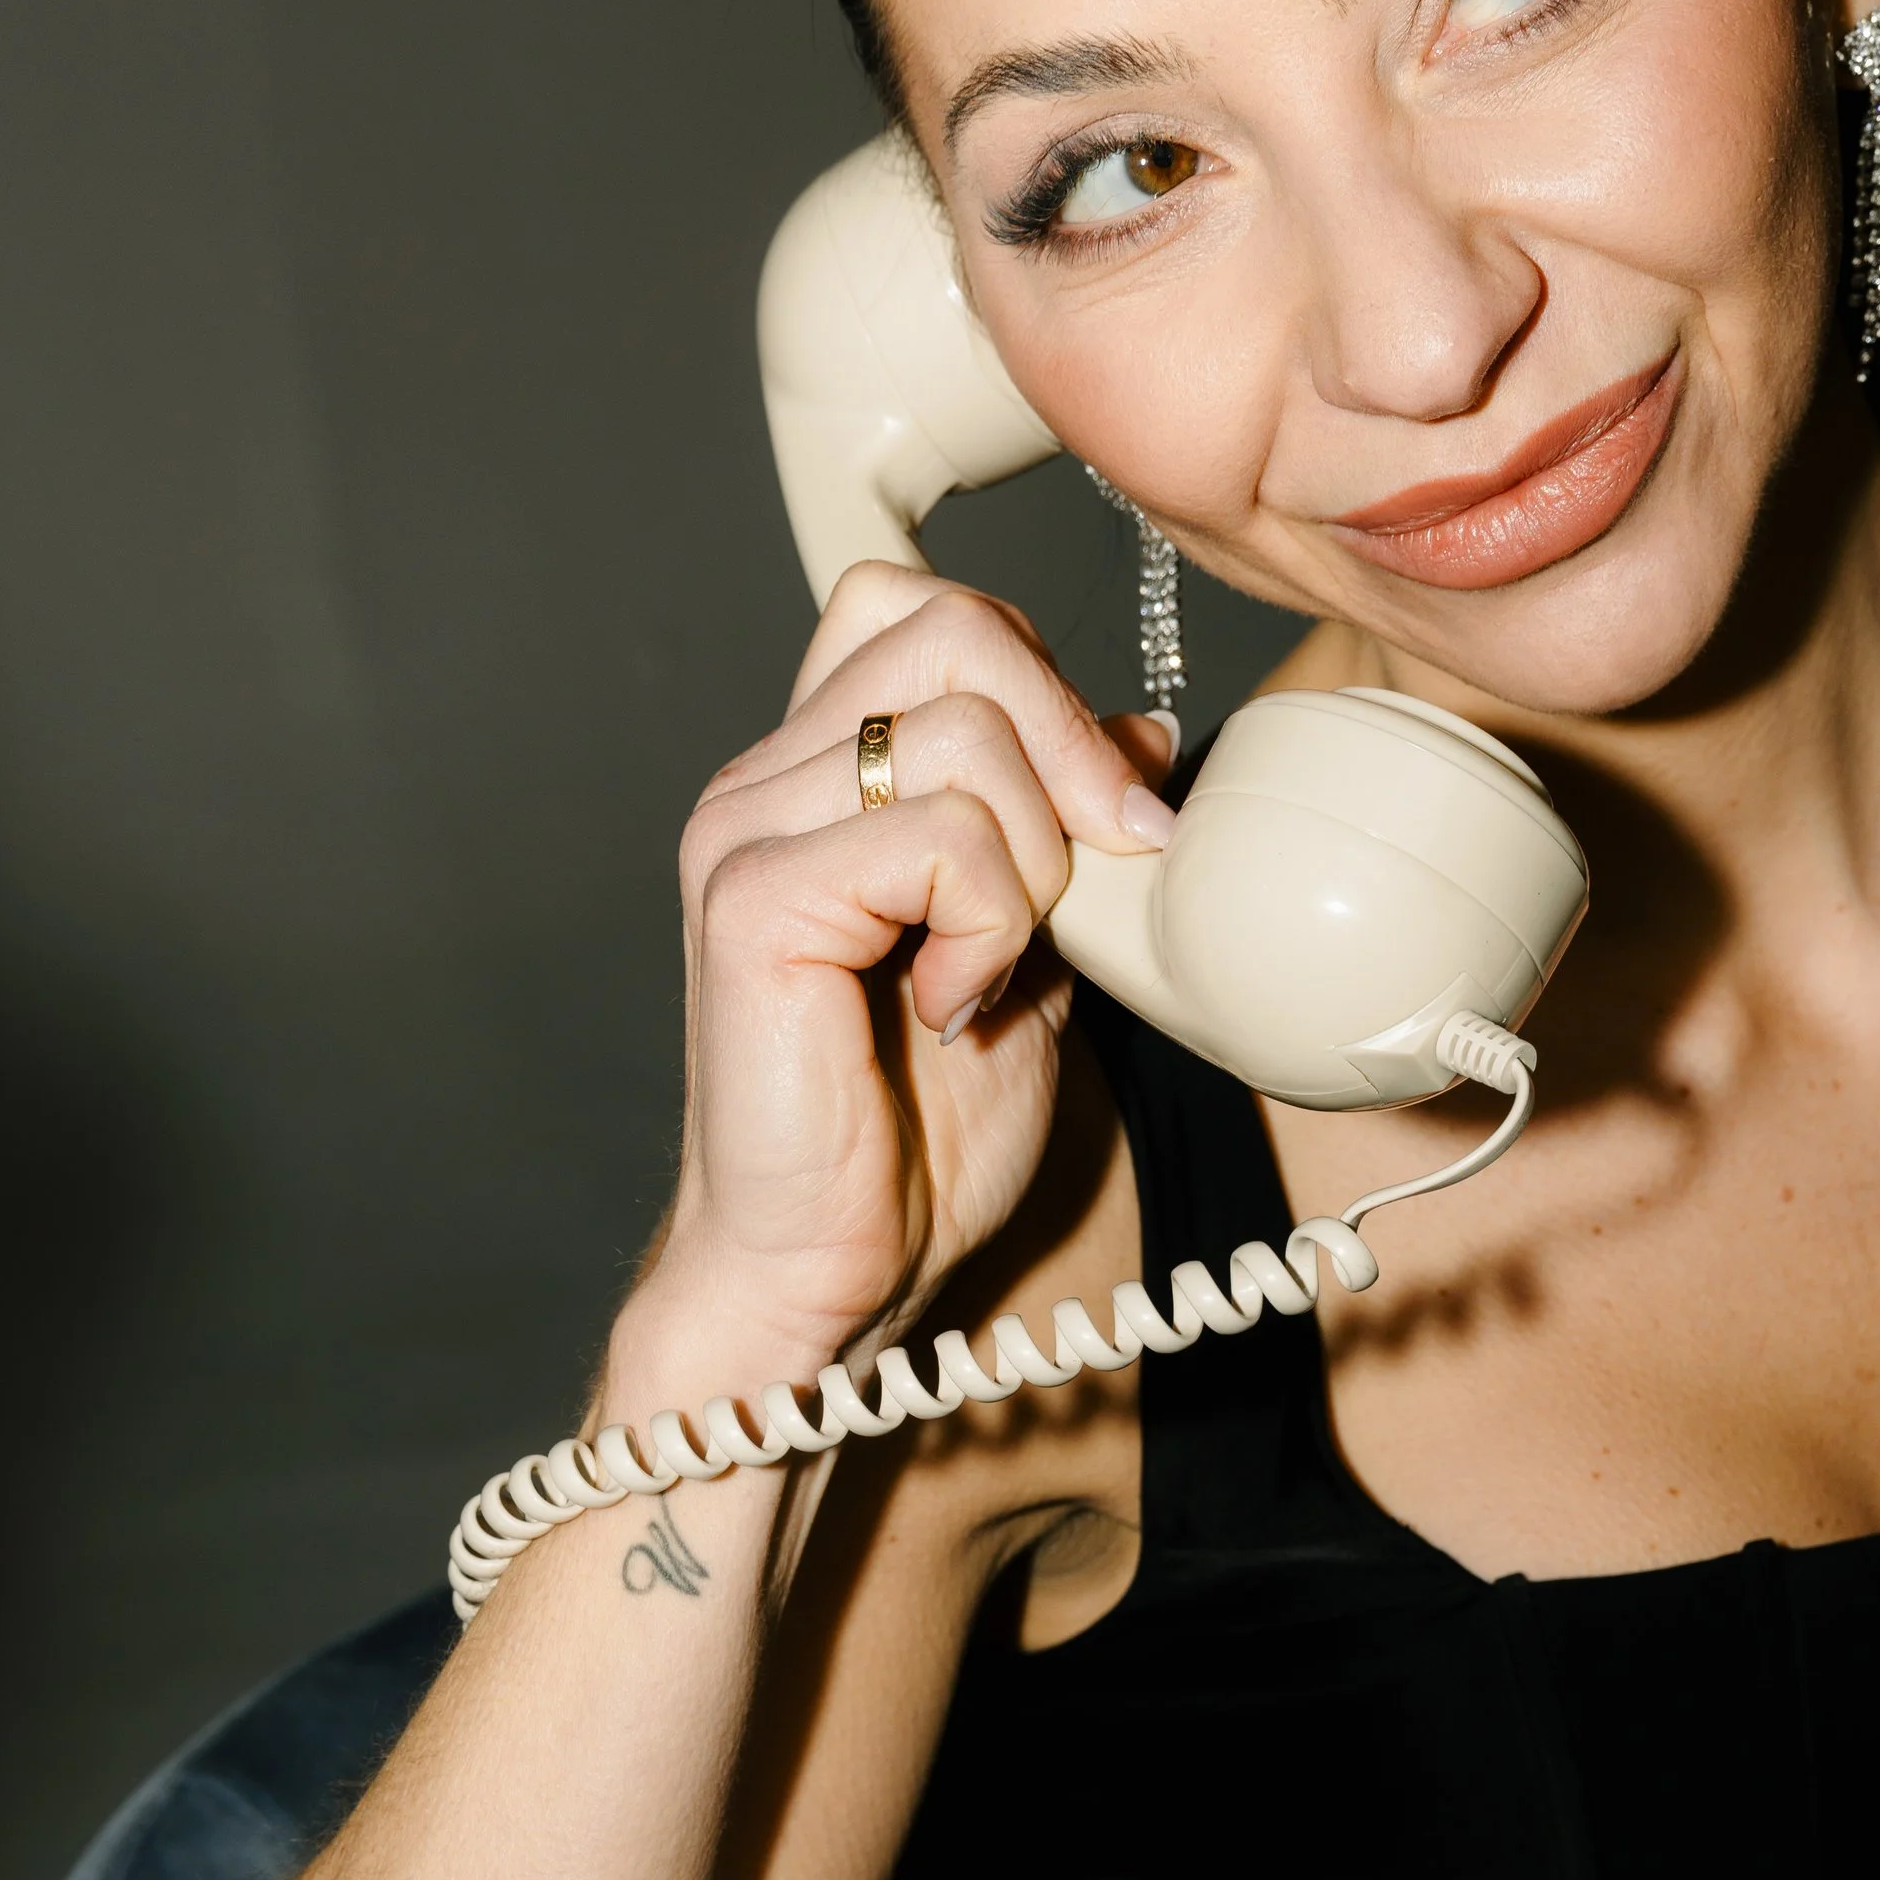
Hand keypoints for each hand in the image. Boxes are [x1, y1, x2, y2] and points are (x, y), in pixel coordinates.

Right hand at [640, 563, 1176, 1387]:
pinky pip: (932, 834)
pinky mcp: (751, 904)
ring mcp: (743, 832)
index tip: (1100, 821)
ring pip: (960, 731)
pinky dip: (985, 923)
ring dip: (1030, 861)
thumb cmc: (911, 1140)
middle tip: (1082, 885)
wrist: (831, 1271)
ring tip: (991, 972)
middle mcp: (763, 781)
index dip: (1041, 685)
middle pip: (953, 631)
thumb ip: (1063, 840)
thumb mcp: (1030, 954)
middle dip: (1064, 750)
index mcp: (815, 778)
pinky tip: (954, 1006)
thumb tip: (1136, 729)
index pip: (925, 608)